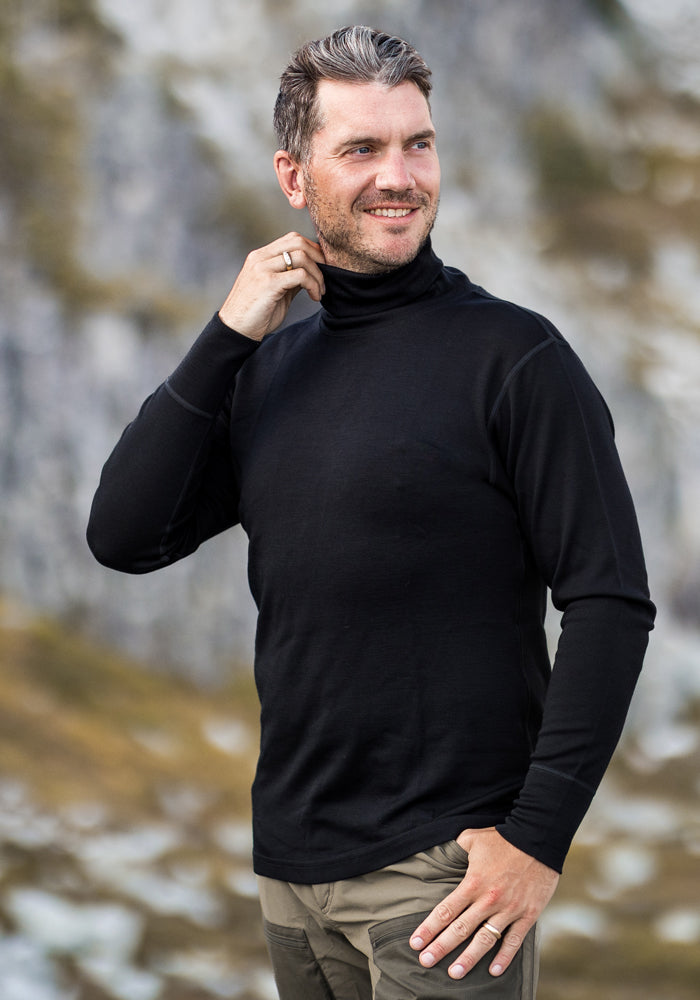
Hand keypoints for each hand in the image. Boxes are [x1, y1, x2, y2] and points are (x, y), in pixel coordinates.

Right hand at [218, 232, 325, 340]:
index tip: (323, 267)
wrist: (236, 331)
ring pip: (301, 256)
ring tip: (319, 291)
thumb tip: (312, 272)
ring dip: (318, 274)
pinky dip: (313, 285)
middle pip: (297, 241)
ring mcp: (262, 269)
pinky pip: (300, 275)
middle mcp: (260, 258)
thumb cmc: (256, 315)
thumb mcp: (276, 291)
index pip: (292, 239)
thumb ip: (290, 278)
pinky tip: (314, 297)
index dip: (312, 250)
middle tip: (327, 277)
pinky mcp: (268, 283)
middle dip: (318, 257)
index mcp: (260, 257)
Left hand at [409, 828, 558, 979]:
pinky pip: (515, 940)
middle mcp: (488, 899)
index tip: (416, 942)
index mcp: (473, 882)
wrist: (538, 838)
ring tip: (454, 974)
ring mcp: (509, 909)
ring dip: (469, 959)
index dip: (429, 928)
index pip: (446, 910)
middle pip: (460, 929)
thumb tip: (442, 854)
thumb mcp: (472, 838)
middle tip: (425, 962)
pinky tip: (494, 971)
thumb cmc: (502, 838)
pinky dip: (505, 957)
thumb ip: (455, 849)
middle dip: (441, 947)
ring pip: (485, 940)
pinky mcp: (528, 914)